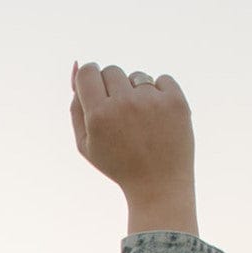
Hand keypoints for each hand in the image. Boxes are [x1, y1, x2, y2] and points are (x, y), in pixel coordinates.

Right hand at [70, 60, 195, 202]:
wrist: (158, 185)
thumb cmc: (118, 164)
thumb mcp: (87, 144)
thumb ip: (76, 107)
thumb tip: (77, 66)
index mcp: (98, 116)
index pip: (88, 71)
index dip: (89, 78)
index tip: (96, 89)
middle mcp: (124, 103)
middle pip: (111, 70)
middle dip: (112, 88)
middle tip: (120, 116)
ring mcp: (151, 100)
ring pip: (137, 76)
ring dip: (136, 93)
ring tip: (141, 122)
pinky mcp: (175, 100)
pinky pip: (162, 79)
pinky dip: (160, 94)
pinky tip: (158, 118)